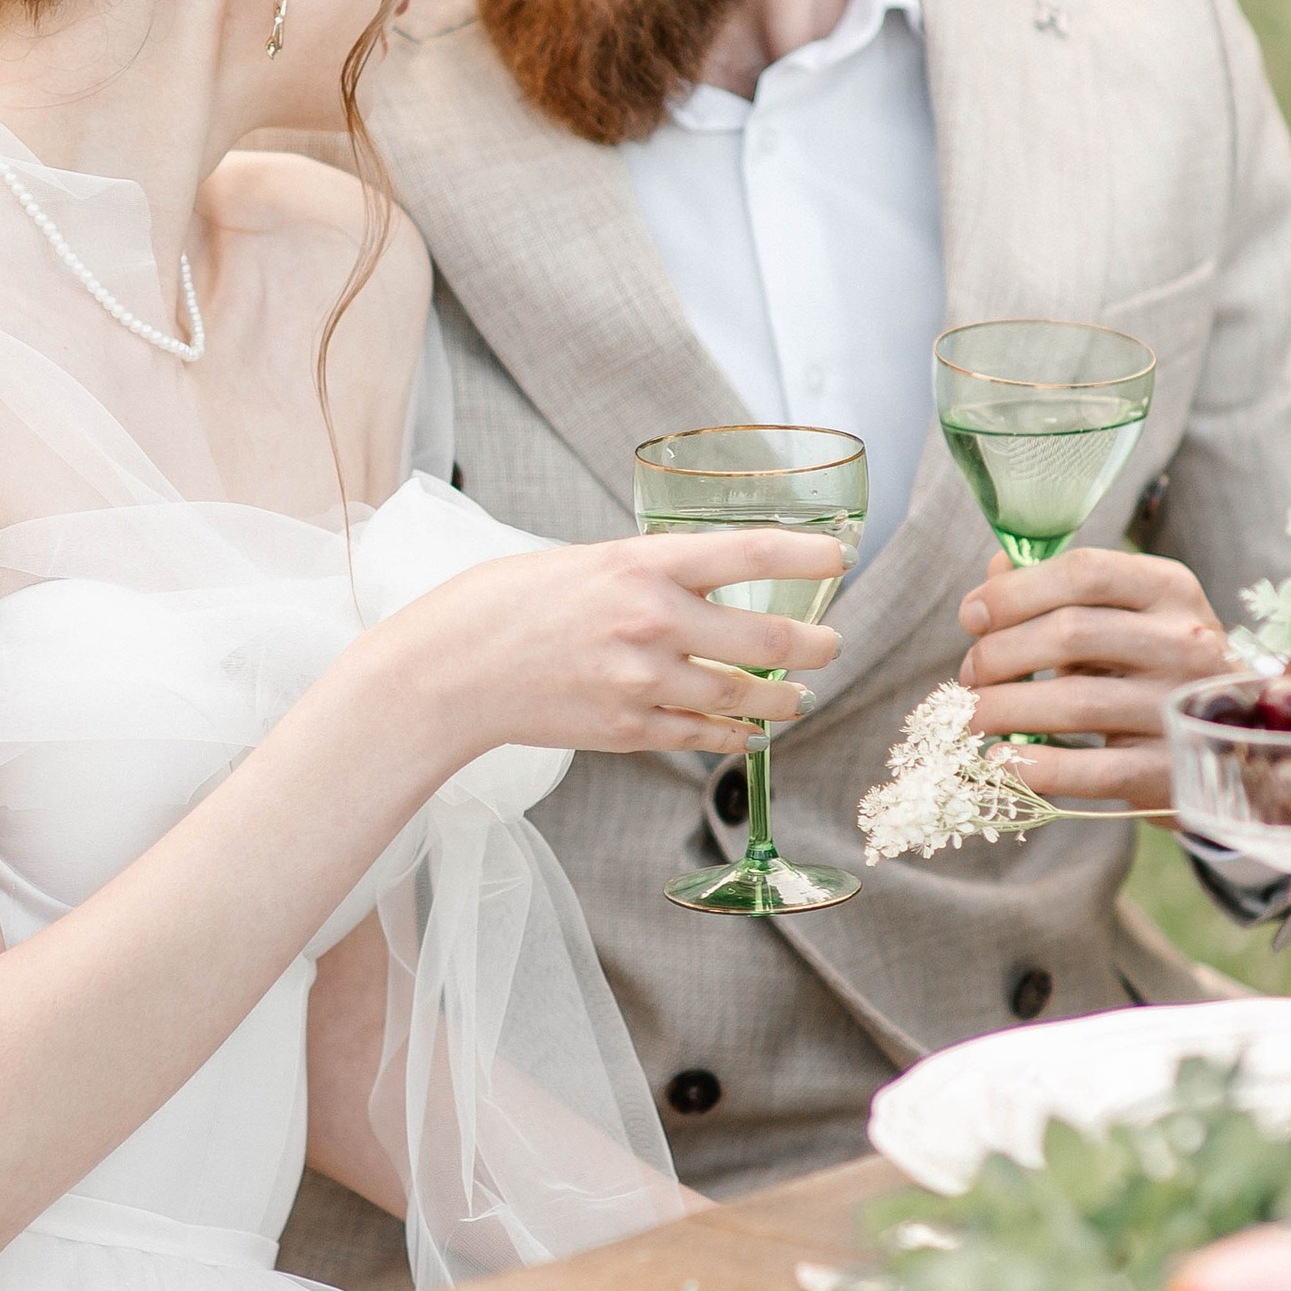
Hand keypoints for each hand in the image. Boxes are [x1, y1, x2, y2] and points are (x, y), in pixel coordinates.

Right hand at [386, 528, 841, 769]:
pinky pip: (702, 737)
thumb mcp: (584, 563)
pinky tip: (748, 735)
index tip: (840, 558)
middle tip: (829, 646)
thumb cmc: (506, 605)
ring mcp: (642, 681)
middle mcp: (652, 621)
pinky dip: (734, 738)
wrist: (450, 670)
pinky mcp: (628, 730)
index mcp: (641, 564)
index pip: (750, 552)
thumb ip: (645, 574)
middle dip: (812, 646)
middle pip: (766, 637)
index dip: (807, 555)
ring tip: (797, 698)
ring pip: (743, 697)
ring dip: (782, 699)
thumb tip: (697, 586)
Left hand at [956, 547, 1225, 807]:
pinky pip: (1087, 769)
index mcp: (1171, 589)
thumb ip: (1063, 590)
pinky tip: (998, 762)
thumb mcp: (1127, 616)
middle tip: (968, 675)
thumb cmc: (1157, 666)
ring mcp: (1180, 709)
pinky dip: (1031, 766)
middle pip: (1069, 632)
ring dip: (1000, 710)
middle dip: (998, 654)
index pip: (1083, 573)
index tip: (970, 617)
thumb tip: (995, 570)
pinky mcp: (1168, 771)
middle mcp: (1185, 643)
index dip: (1014, 592)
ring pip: (1071, 701)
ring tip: (970, 716)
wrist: (1231, 745)